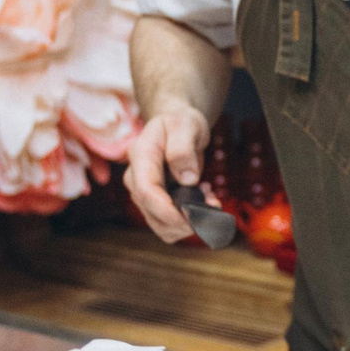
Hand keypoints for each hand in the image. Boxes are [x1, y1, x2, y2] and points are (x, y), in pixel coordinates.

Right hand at [122, 100, 213, 243]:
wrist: (177, 128)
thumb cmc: (180, 124)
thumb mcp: (186, 125)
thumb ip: (184, 149)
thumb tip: (188, 179)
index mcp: (141, 156)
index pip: (146, 191)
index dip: (167, 209)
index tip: (192, 215)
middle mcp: (136, 179)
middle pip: (152, 214)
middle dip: (184, 219)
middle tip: (213, 205)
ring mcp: (144, 194)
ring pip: (161, 226)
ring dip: (190, 222)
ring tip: (209, 199)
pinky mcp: (156, 204)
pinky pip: (170, 225)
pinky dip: (190, 222)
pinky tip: (203, 202)